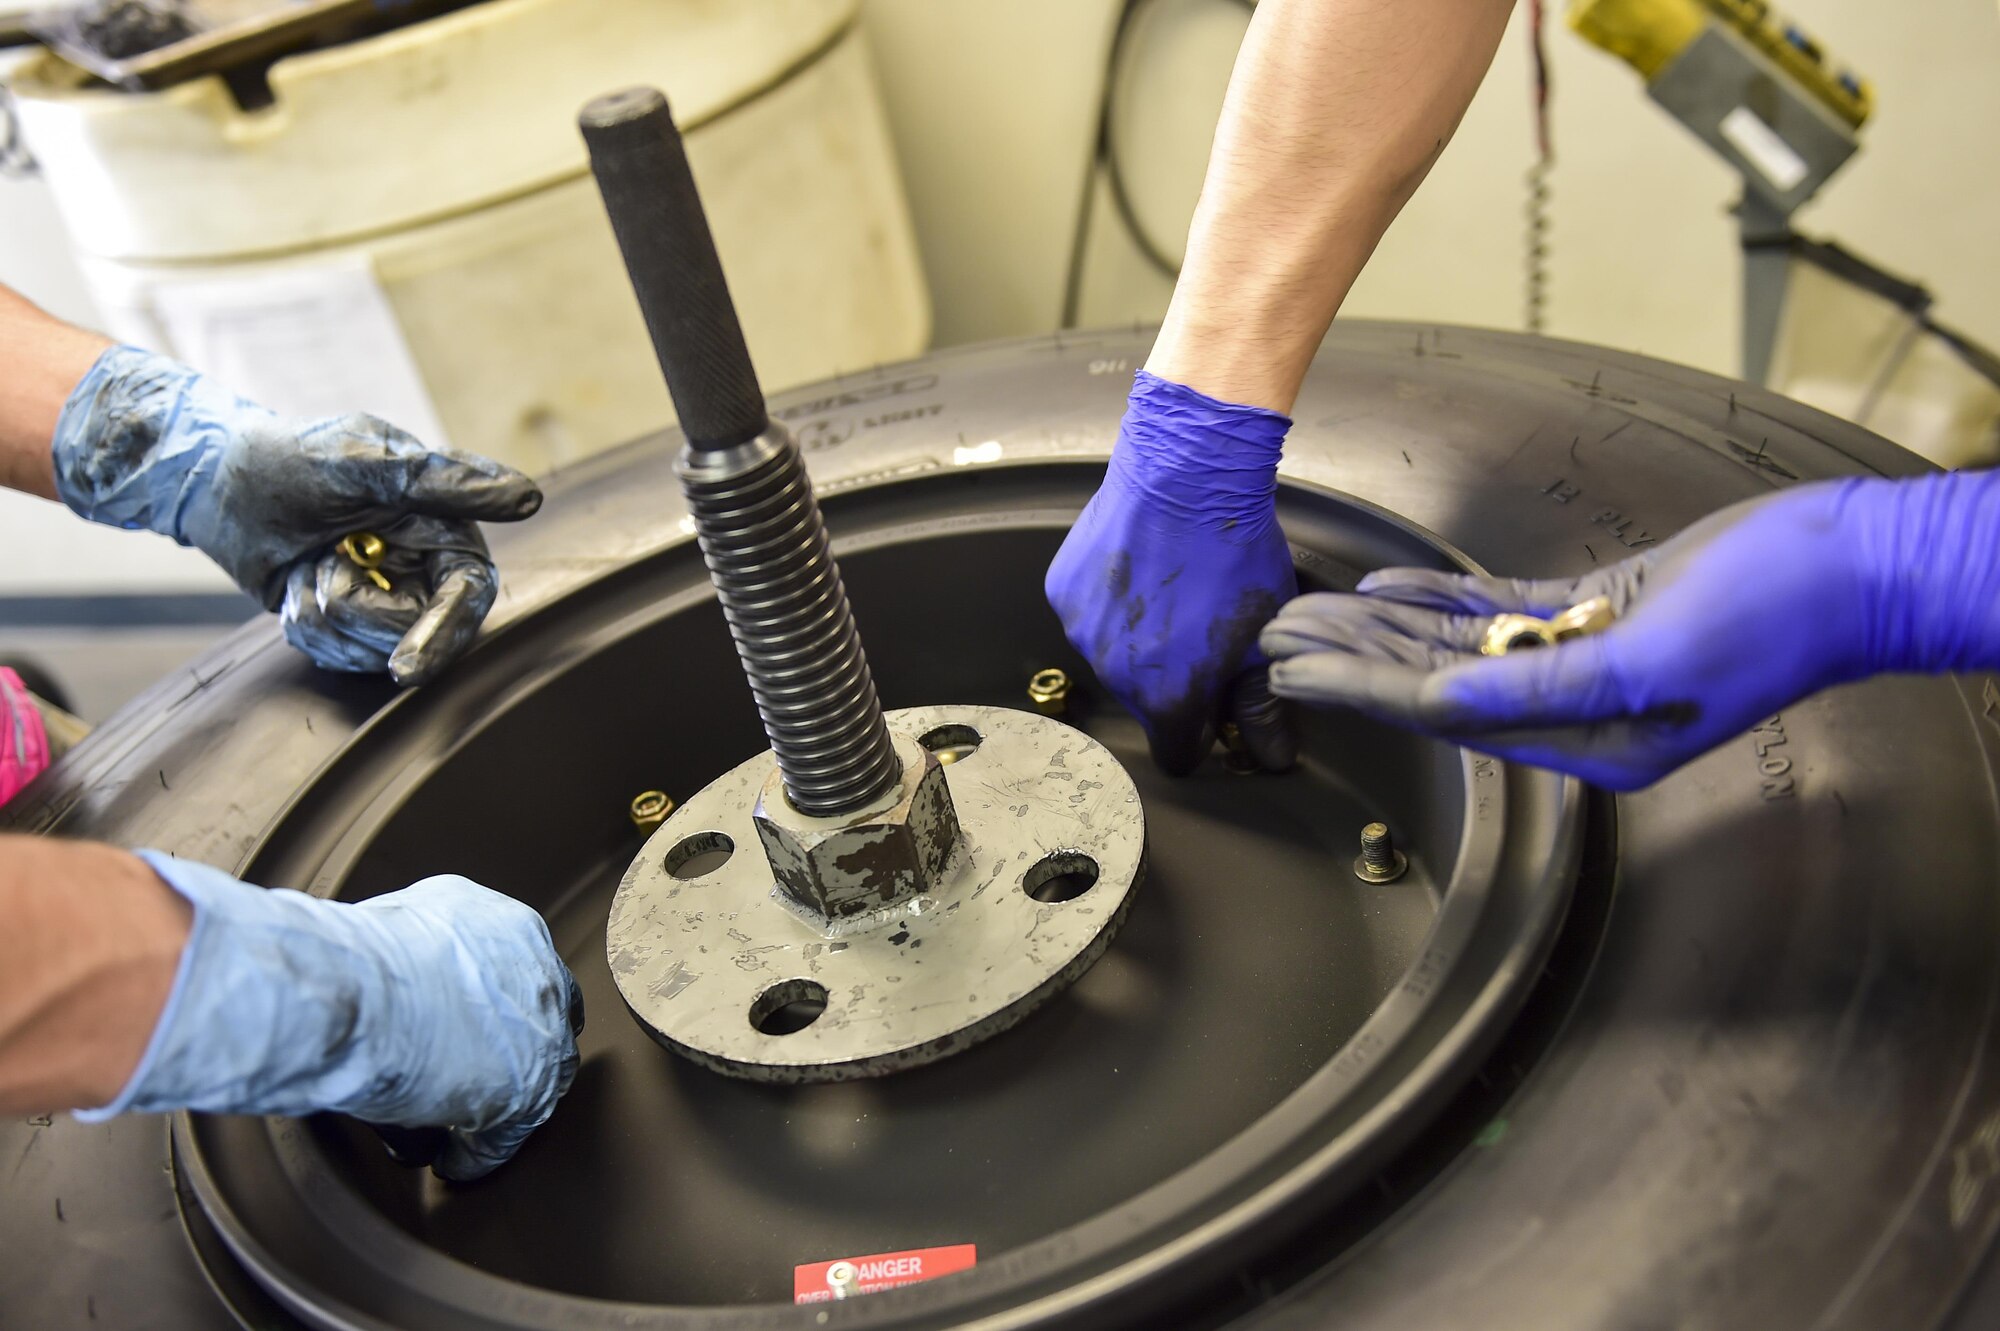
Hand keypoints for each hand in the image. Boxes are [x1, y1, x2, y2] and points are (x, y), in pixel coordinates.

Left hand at [52, 347, 540, 684]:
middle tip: (318, 566)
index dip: (444, 631)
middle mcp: (426, 570)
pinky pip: (338, 656)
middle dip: (355, 610)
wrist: (219, 482)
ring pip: (371, 649)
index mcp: (445, 526)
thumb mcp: (362, 460)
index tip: (407, 670)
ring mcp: (388, 602)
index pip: (469, 592)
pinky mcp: (350, 627)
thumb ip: (443, 480)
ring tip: (307, 562)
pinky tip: (296, 584)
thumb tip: (528, 496)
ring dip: (322, 611)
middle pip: (416, 634)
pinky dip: (305, 624)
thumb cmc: (293, 458)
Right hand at [81, 855, 582, 1181]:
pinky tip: (457, 1154)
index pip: (517, 968)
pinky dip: (484, 1145)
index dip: (490, 1009)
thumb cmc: (322, 958)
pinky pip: (515, 1123)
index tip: (468, 1031)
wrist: (322, 990)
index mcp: (492, 916)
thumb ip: (389, 944)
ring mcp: (529, 1018)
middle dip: (505, 1050)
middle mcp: (524, 961)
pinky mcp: (520, 1076)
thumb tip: (350, 952)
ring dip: (494, 1100)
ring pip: (533, 1072)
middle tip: (466, 1077)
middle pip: (539, 1017)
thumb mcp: (372, 928)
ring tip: (459, 1117)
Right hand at [1046, 371, 1298, 773]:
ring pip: (1113, 656)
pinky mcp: (1063, 590)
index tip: (1216, 701)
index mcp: (1167, 699)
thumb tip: (1272, 756)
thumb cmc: (1233, 554)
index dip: (1202, 731)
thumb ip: (1263, 707)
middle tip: (1202, 629)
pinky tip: (1140, 566)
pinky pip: (1088, 612)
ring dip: (1137, 638)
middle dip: (1170, 678)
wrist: (1186, 476)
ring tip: (1172, 590)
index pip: (1177, 753)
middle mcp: (1114, 675)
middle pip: (1144, 702)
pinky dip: (1111, 600)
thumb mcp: (1266, 636)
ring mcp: (1081, 631)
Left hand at [1260, 474, 1999, 789]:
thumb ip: (1539, 688)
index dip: (1358, 688)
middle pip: (1433, 682)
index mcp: (1585, 743)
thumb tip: (1442, 702)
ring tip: (1309, 613)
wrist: (1852, 565)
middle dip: (1350, 659)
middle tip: (1273, 637)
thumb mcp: (1650, 659)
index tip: (1290, 672)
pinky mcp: (1599, 615)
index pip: (1440, 714)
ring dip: (1382, 628)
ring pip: (1456, 647)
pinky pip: (1499, 615)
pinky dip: (1441, 602)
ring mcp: (1584, 661)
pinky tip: (1385, 591)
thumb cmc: (1772, 615)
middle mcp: (1573, 712)